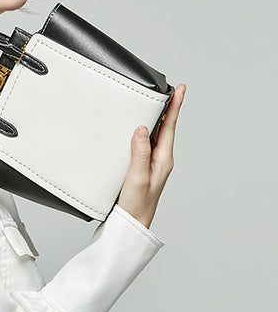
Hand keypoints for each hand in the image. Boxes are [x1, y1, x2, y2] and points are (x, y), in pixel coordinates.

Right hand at [117, 84, 186, 228]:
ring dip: (153, 118)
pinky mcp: (141, 166)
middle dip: (166, 107)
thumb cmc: (137, 204)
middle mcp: (160, 158)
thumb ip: (140, 152)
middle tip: (167, 88)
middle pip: (164, 127)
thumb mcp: (138, 177)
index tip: (180, 89)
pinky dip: (140, 131)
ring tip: (153, 102)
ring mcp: (151, 162)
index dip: (175, 107)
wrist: (131, 222)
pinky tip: (135, 127)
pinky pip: (143, 143)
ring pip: (153, 134)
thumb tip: (141, 128)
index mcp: (164, 159)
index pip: (170, 127)